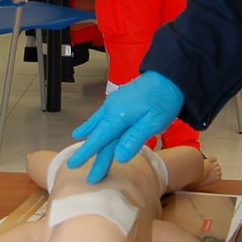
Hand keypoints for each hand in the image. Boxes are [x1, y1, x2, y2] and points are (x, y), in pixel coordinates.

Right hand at [68, 71, 184, 182]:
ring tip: (76, 149)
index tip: (74, 164)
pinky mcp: (117, 102)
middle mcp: (111, 110)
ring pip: (97, 126)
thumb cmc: (164, 99)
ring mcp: (113, 105)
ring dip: (89, 139)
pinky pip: (100, 118)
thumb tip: (118, 157)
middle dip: (87, 152)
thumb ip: (134, 139)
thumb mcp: (154, 121)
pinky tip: (86, 130)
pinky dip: (91, 126)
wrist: (168, 76)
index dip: (87, 153)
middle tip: (73, 166)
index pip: (99, 139)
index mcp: (119, 116)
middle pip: (98, 135)